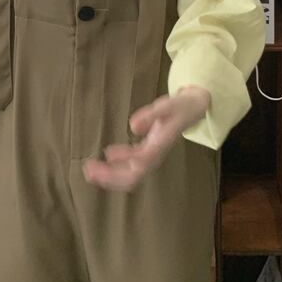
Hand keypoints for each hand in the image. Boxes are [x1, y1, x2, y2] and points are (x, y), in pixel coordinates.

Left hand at [82, 85, 210, 191]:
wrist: (193, 110)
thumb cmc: (180, 107)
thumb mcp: (169, 105)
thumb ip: (152, 114)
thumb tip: (132, 125)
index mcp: (160, 145)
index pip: (141, 161)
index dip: (122, 162)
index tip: (104, 156)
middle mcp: (155, 154)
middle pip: (133, 175)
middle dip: (111, 177)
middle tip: (88, 170)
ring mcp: (151, 155)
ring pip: (131, 174)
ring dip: (110, 174)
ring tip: (90, 169)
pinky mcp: (148, 152)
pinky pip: (131, 165)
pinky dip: (116, 165)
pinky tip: (106, 157)